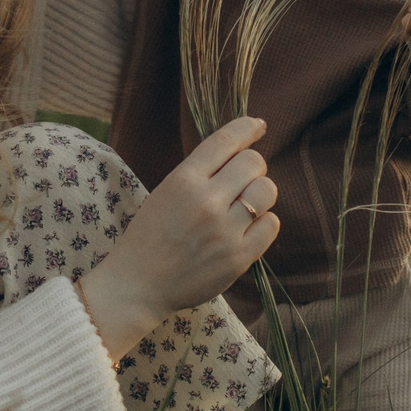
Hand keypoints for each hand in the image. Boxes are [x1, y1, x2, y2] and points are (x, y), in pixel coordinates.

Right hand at [76, 118, 278, 359]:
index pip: (226, 140)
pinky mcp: (238, 257)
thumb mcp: (166, 192)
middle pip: (254, 162)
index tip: (258, 126)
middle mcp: (206, 201)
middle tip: (243, 180)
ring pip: (267, 191)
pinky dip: (264, 222)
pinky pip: (271, 224)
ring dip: (260, 193)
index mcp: (184, 180)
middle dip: (253, 166)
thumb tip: (240, 151)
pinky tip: (249, 227)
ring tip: (245, 205)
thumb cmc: (150, 236)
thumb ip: (200, 173)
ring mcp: (224, 231)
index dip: (248, 127)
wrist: (138, 285)